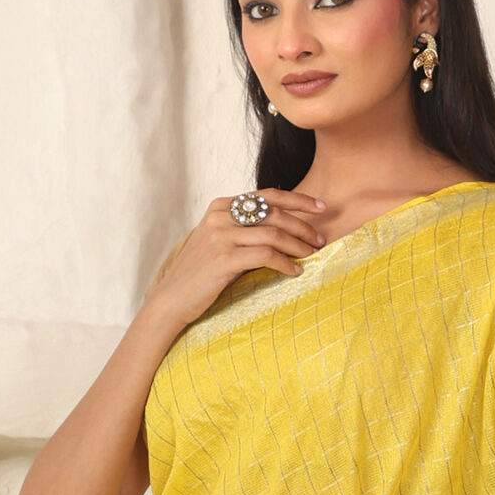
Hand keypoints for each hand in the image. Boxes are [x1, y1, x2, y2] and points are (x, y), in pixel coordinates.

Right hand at [146, 191, 326, 335]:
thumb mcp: (220, 241)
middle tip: (321, 239)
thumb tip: (283, 227)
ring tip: (312, 255)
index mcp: (221, 206)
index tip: (322, 207)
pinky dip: (285, 263)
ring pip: (273, 233)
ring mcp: (221, 236)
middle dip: (303, 225)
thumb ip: (244, 228)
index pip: (268, 195)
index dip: (298, 200)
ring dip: (298, 244)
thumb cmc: (201, 273)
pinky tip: (295, 272)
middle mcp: (221, 216)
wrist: (171, 299)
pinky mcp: (224, 258)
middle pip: (274, 213)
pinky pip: (265, 255)